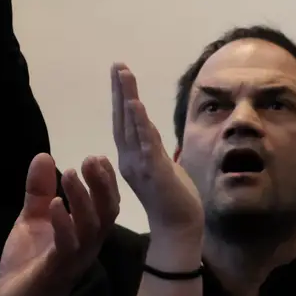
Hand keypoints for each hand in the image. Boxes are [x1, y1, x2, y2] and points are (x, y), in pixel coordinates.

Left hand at [0, 154, 119, 295]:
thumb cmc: (28, 263)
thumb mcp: (33, 219)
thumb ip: (39, 191)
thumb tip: (44, 156)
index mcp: (85, 233)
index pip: (105, 205)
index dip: (106, 181)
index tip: (98, 157)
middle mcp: (88, 245)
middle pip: (107, 213)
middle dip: (102, 185)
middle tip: (92, 159)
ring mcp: (76, 258)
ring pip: (91, 227)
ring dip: (83, 198)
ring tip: (71, 173)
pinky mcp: (58, 269)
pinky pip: (67, 245)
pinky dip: (63, 222)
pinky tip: (56, 203)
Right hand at [112, 64, 204, 237]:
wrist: (178, 229)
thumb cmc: (174, 202)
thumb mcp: (164, 168)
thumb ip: (157, 151)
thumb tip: (154, 134)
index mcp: (132, 159)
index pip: (125, 124)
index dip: (121, 100)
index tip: (120, 76)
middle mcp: (130, 159)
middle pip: (122, 119)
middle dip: (119, 91)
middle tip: (117, 65)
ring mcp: (140, 165)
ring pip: (131, 126)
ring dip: (127, 98)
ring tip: (123, 74)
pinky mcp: (154, 171)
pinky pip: (145, 143)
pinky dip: (140, 123)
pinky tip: (135, 104)